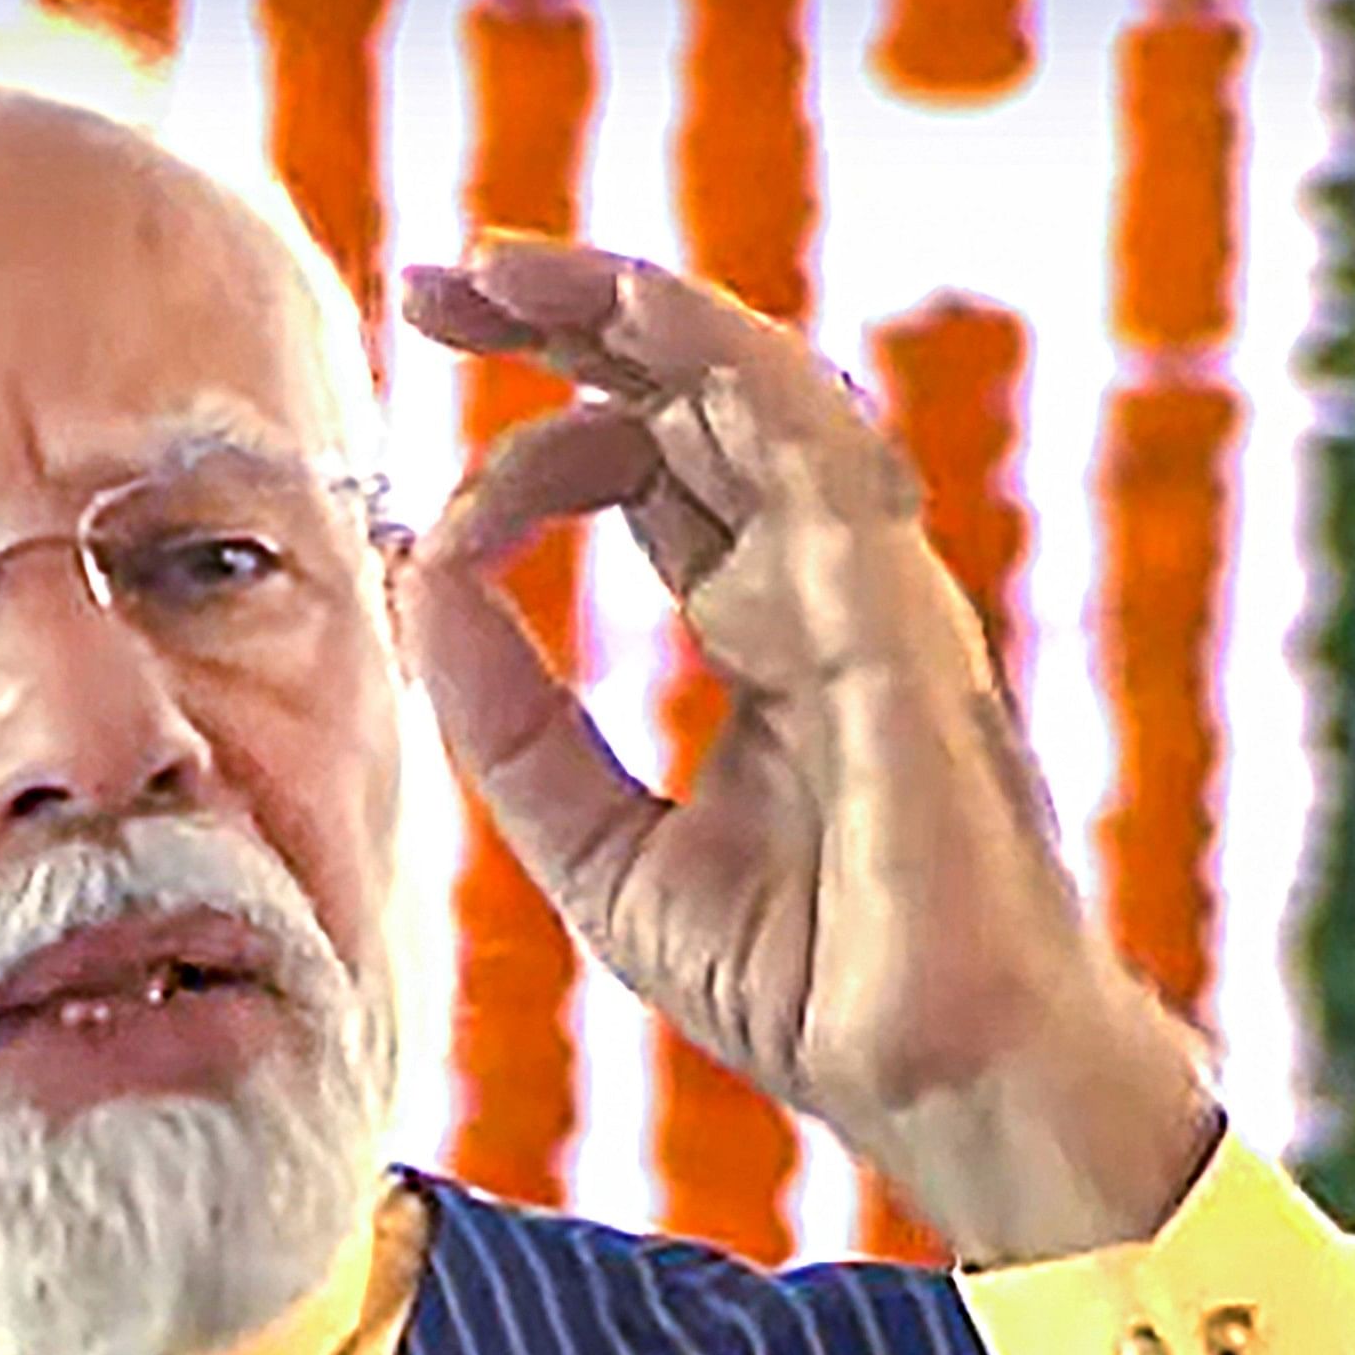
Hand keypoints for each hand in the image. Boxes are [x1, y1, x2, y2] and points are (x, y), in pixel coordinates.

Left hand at [393, 235, 1219, 1263]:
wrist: (936, 1083)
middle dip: (570, 318)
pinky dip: (729, 379)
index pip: (652, 468)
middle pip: (698, 396)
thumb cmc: (811, 980)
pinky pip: (823, 461)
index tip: (423, 489)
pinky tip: (634, 329)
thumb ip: (513, 723)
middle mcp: (828, 584)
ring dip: (639, 311)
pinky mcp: (904, 629)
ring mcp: (875, 596)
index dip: (536, 437)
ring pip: (762, 390)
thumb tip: (418, 581)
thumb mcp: (601, 849)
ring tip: (517, 271)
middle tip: (441, 276)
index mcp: (772, 626)